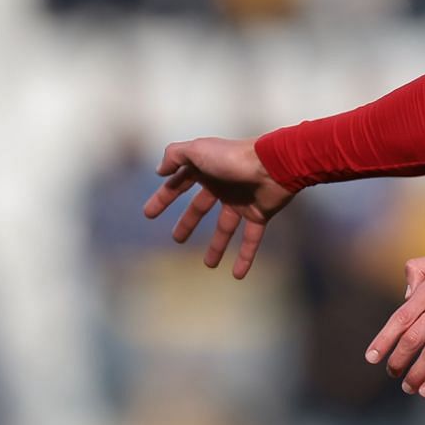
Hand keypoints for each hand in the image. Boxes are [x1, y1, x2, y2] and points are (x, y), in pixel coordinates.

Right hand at [142, 137, 297, 278]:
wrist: (275, 164)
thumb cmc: (234, 157)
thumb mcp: (197, 150)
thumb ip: (175, 155)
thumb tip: (160, 170)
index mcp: (207, 170)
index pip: (179, 184)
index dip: (164, 197)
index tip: (149, 214)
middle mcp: (224, 185)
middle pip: (201, 207)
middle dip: (188, 222)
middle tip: (177, 239)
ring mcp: (243, 201)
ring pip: (226, 227)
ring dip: (217, 246)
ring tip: (209, 265)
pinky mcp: (260, 214)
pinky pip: (251, 239)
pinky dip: (245, 257)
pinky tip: (237, 275)